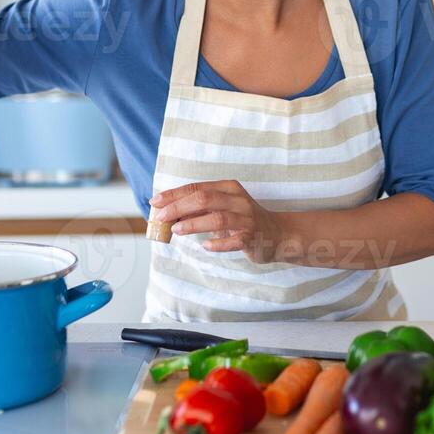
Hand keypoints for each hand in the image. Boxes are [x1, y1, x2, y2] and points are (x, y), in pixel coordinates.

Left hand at [149, 180, 292, 262]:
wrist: (278, 234)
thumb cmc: (243, 220)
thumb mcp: (223, 208)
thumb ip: (200, 209)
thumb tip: (168, 212)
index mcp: (228, 188)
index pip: (197, 187)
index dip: (174, 194)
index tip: (155, 201)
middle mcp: (238, 200)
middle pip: (204, 199)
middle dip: (178, 207)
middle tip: (161, 217)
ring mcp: (246, 219)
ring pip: (217, 218)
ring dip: (193, 224)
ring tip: (177, 230)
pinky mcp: (252, 238)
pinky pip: (233, 241)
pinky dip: (218, 243)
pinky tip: (205, 246)